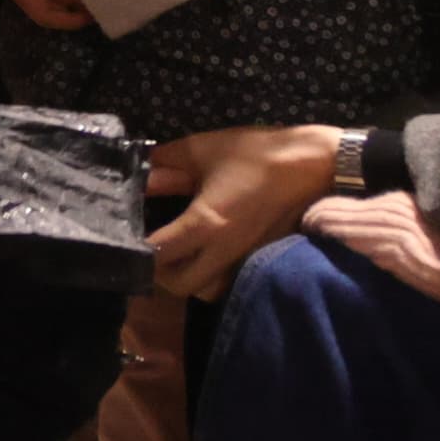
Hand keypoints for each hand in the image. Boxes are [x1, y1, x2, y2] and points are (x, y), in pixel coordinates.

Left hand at [145, 126, 336, 299]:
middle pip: (180, 285)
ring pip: (206, 291)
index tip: (126, 237)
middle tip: (150, 248)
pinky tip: (206, 255)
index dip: (138, 250)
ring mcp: (247, 261)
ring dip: (187, 279)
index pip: (160, 253)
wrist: (313, 166)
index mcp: (206, 224)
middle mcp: (225, 252)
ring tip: (177, 254)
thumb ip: (165, 165)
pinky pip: (229, 283)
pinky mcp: (262, 261)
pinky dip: (212, 277)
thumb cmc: (256, 154)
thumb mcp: (201, 150)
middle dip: (158, 272)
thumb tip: (140, 177)